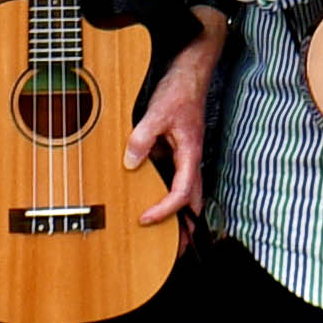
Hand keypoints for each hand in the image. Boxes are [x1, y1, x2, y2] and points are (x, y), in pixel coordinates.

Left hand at [128, 16, 226, 223]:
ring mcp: (185, 156)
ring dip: (180, 215)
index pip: (182, 192)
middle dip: (188, 228)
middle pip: (193, 202)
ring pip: (186, 193)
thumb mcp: (157, 112)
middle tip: (178, 252)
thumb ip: (142, 137)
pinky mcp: (178, 150)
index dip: (165, 210)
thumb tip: (130, 162)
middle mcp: (190, 159)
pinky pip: (175, 178)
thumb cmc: (179, 89)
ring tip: (171, 238)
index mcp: (190, 153)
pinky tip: (156, 201)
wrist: (191, 70)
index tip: (145, 219)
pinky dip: (170, 195)